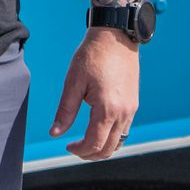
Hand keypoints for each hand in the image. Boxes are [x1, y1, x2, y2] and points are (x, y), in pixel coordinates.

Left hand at [49, 27, 139, 158]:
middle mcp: (123, 112)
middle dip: (90, 154)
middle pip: (109, 149)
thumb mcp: (73, 82)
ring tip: (87, 141)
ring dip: (103, 147)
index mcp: (107, 109)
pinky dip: (112, 136)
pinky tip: (99, 128)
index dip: (79, 151)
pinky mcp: (134, 102)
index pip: (94, 144)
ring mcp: (131, 108)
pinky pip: (125, 130)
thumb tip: (54, 133)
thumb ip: (65, 111)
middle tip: (75, 148)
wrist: (116, 35)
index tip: (67, 146)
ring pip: (119, 142)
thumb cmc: (92, 55)